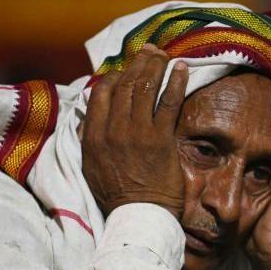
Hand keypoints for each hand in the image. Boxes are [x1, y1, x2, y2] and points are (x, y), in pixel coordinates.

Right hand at [82, 45, 188, 217]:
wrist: (138, 218)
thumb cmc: (116, 197)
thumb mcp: (91, 168)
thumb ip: (88, 141)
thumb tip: (87, 120)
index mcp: (93, 136)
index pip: (101, 93)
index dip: (114, 76)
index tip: (125, 71)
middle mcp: (113, 129)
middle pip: (125, 84)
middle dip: (138, 63)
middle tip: (149, 52)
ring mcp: (138, 133)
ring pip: (146, 87)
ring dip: (156, 66)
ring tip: (163, 54)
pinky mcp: (161, 139)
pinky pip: (169, 102)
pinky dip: (176, 82)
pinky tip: (182, 68)